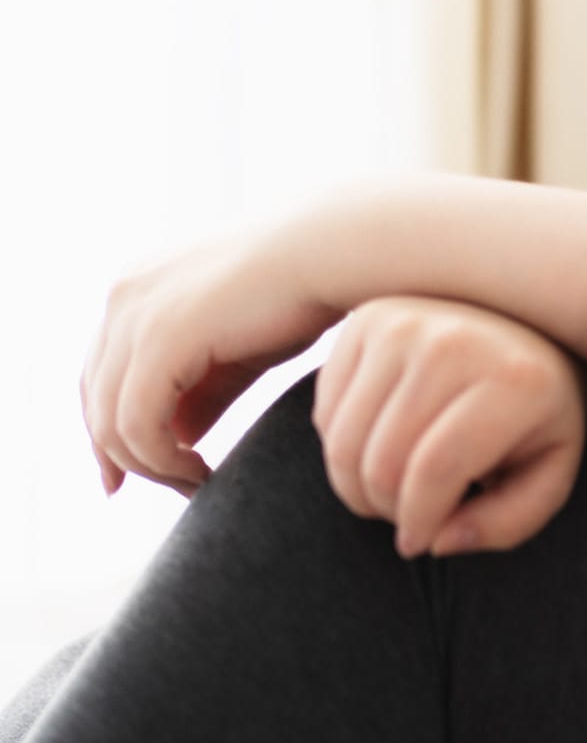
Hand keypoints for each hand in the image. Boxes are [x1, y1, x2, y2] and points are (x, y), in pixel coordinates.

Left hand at [83, 216, 345, 499]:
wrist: (334, 254)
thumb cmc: (300, 295)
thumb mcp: (237, 349)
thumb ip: (200, 389)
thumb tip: (178, 438)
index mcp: (135, 290)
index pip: (97, 377)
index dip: (108, 434)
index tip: (129, 481)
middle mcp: (123, 296)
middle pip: (95, 402)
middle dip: (126, 458)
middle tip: (177, 488)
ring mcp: (136, 315)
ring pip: (112, 422)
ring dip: (151, 467)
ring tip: (198, 483)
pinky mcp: (161, 338)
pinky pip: (139, 423)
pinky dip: (163, 460)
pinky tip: (202, 471)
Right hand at [310, 296, 586, 557]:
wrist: (524, 332)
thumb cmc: (535, 416)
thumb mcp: (548, 473)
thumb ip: (508, 523)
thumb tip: (438, 541)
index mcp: (512, 379)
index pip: (435, 469)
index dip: (418, 521)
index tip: (419, 542)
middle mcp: (453, 342)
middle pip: (381, 462)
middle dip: (387, 510)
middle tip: (409, 513)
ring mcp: (403, 324)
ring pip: (342, 444)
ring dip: (358, 488)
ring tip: (394, 488)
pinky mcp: (365, 321)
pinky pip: (325, 415)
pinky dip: (344, 449)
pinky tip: (382, 443)